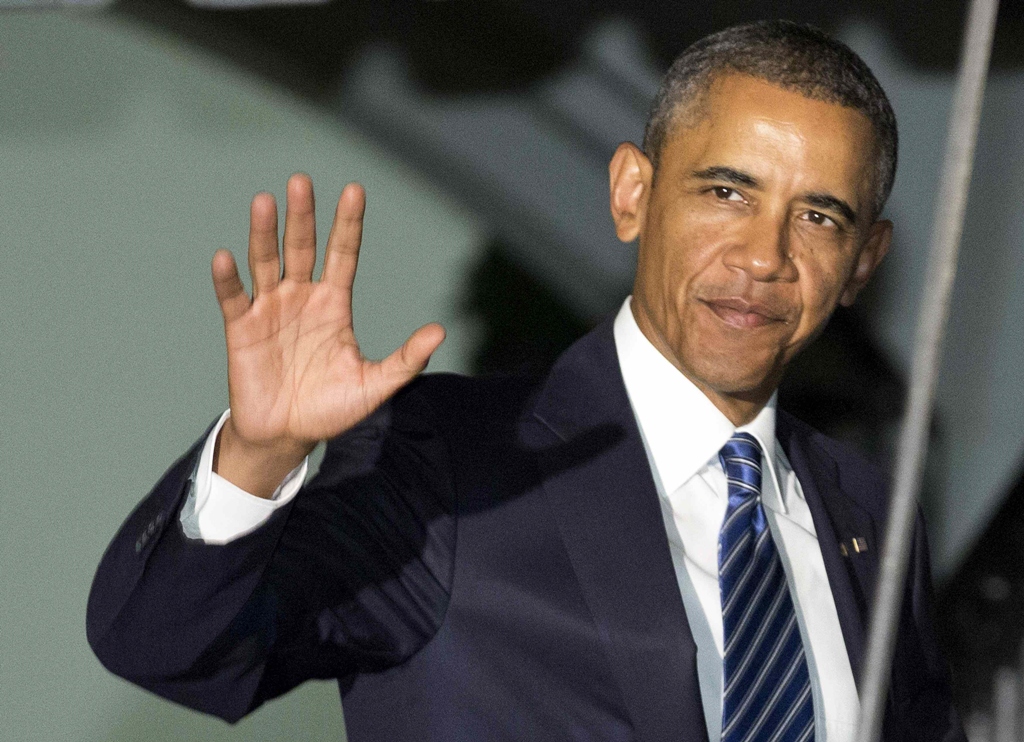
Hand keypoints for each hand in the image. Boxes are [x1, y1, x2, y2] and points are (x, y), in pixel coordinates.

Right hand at [210, 174, 444, 496]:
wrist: (288, 436)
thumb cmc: (332, 409)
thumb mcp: (375, 385)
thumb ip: (407, 359)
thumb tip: (441, 331)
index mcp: (334, 304)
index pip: (343, 254)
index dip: (348, 224)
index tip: (354, 190)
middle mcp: (302, 297)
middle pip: (302, 247)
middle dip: (303, 216)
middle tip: (301, 181)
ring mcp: (270, 309)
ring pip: (266, 262)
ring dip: (264, 233)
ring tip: (264, 201)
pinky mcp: (242, 329)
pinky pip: (234, 299)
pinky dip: (229, 279)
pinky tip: (225, 257)